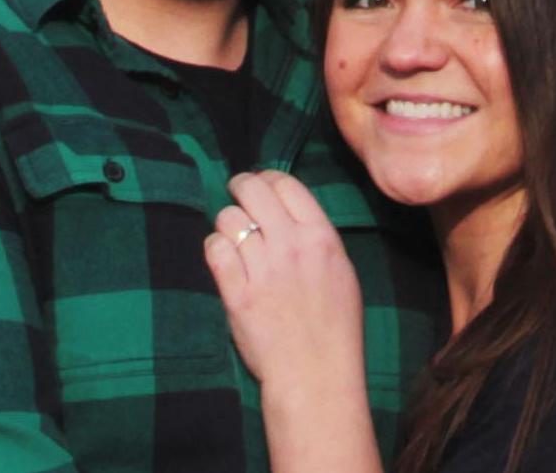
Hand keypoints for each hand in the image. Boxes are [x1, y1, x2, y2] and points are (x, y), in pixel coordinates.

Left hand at [205, 169, 370, 430]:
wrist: (315, 376)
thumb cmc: (335, 328)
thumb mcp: (341, 271)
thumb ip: (316, 238)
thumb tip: (289, 212)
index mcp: (321, 236)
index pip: (286, 183)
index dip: (268, 178)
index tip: (260, 185)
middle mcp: (290, 245)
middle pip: (253, 190)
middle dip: (240, 186)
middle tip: (236, 193)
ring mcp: (262, 269)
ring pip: (229, 218)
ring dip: (227, 223)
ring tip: (231, 236)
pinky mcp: (237, 294)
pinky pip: (215, 250)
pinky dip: (214, 247)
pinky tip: (221, 256)